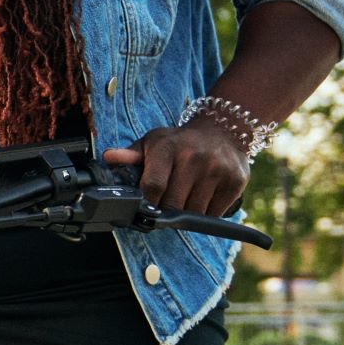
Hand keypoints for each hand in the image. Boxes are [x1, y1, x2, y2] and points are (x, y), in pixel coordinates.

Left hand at [102, 115, 249, 217]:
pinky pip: (214, 214)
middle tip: (166, 205)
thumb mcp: (154, 141)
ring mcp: (216, 170)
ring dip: (187, 214)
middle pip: (173, 205)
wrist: (225, 130)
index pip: (153, 186)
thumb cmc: (182, 141)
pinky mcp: (235, 182)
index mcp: (168, 148)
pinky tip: (203, 198)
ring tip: (186, 198)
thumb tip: (108, 158)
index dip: (147, 204)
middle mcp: (194, 158)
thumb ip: (131, 154)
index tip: (146, 209)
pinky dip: (206, 214)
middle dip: (166, 210)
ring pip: (194, 213)